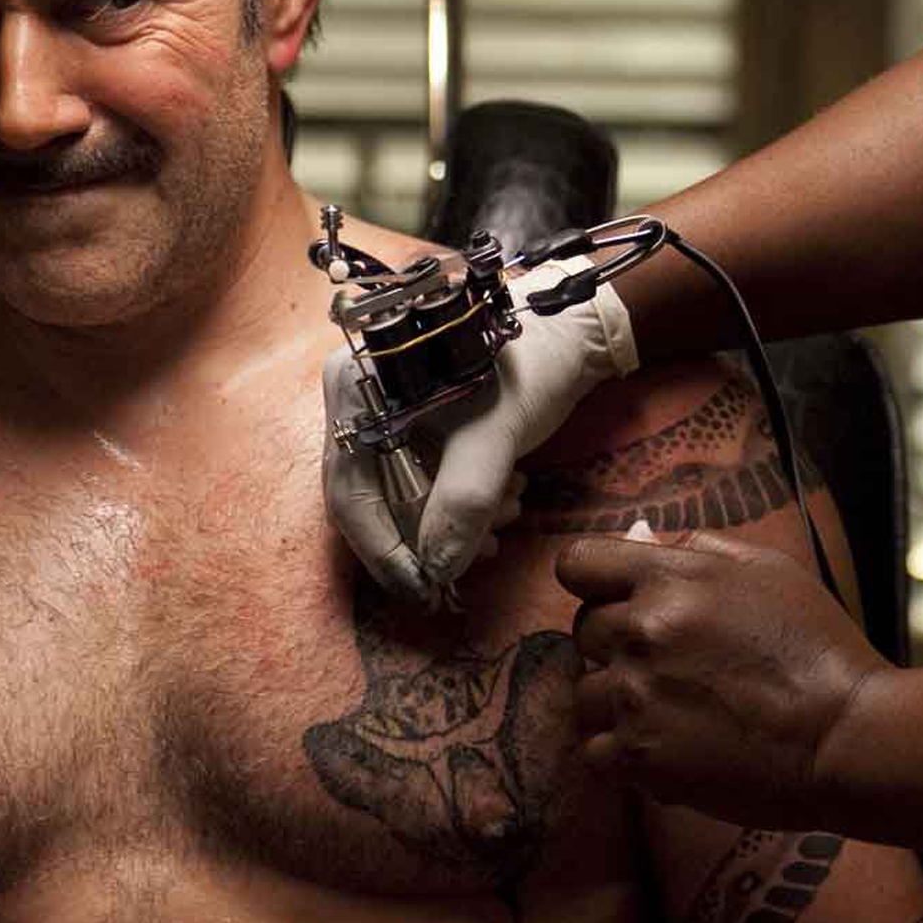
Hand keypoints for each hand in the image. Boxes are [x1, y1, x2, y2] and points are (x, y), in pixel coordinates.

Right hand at [322, 255, 637, 598]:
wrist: (573, 332)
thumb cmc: (529, 367)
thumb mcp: (493, 438)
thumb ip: (460, 505)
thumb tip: (435, 571)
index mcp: (357, 386)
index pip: (348, 489)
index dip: (381, 550)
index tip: (420, 591)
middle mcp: (359, 399)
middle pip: (372, 496)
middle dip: (426, 536)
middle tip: (478, 558)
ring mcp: (386, 411)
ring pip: (401, 493)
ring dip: (452, 522)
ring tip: (506, 519)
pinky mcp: (416, 422)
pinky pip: (422, 480)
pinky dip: (458, 503)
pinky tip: (503, 504)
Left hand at [557, 529, 886, 827]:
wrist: (847, 738)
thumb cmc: (819, 650)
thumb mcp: (770, 570)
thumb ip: (698, 548)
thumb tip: (639, 540)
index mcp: (669, 579)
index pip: (578, 564)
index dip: (593, 580)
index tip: (616, 598)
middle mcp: (641, 633)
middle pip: (583, 630)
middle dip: (617, 642)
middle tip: (671, 662)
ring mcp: (636, 698)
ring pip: (586, 693)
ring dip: (619, 700)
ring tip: (674, 709)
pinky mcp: (640, 759)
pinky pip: (594, 750)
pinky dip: (622, 753)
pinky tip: (665, 745)